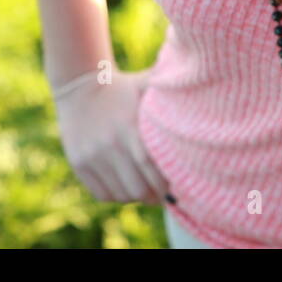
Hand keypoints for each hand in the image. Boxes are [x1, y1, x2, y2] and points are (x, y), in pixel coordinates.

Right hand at [52, 67, 170, 205]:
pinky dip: (116, 194)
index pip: (155, 175)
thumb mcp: (146, 84)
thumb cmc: (123, 87)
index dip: (167, 186)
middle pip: (139, 191)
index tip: (173, 183)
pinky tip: (123, 182)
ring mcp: (92, 156)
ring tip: (142, 185)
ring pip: (121, 196)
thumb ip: (171, 92)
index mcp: (131, 129)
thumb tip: (202, 90)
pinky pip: (102, 194)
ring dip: (135, 195)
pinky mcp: (79, 163)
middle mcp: (110, 146)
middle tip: (160, 191)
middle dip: (153, 195)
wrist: (79, 85)